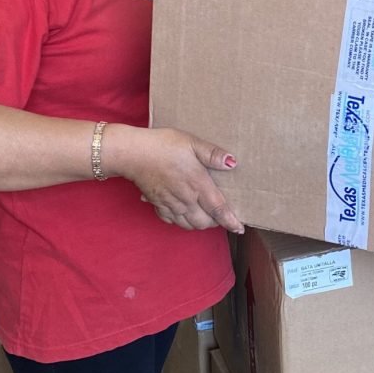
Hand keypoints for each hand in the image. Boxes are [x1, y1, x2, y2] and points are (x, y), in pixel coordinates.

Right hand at [111, 125, 244, 233]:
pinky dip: (181, 222)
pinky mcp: (157, 205)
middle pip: (204, 222)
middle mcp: (186, 199)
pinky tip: (183, 213)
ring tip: (205, 215)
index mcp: (198, 184)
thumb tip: (233, 163)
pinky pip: (172, 221)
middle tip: (220, 214)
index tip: (239, 229)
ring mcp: (170, 205)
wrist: (134, 154)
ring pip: (189, 225)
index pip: (218, 209)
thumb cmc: (164, 145)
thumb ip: (212, 154)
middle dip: (215, 222)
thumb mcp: (192, 143)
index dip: (230, 220)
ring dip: (199, 223)